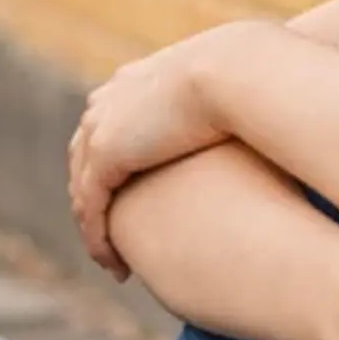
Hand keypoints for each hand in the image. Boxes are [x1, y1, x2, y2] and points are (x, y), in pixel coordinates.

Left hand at [69, 28, 245, 275]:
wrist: (236, 73)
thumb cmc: (251, 80)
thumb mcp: (234, 92)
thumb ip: (228, 108)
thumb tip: (255, 119)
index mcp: (133, 84)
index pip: (109, 130)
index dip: (116, 169)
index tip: (135, 203)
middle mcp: (109, 105)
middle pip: (85, 163)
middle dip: (96, 204)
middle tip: (115, 241)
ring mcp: (102, 129)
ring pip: (84, 191)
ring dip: (96, 230)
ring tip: (115, 264)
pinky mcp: (106, 156)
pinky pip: (91, 209)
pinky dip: (98, 239)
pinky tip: (116, 266)